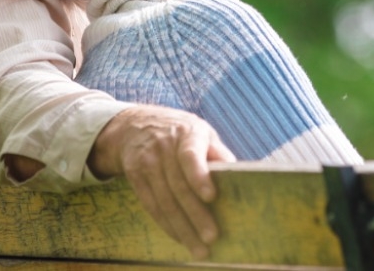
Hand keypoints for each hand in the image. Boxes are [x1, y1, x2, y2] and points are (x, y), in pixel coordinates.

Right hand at [89, 105, 234, 258]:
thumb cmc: (182, 133)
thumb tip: (239, 173)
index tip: (211, 197)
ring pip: (164, 200)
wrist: (136, 125)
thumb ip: (218, 152)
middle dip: (195, 215)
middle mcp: (164, 147)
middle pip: (178, 186)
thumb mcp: (202, 132)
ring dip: (181, 227)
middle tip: (211, 237)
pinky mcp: (135, 176)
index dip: (199, 176)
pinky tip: (179, 237)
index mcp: (187, 133)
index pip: (190, 155)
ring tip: (198, 248)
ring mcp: (147, 162)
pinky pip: (151, 205)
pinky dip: (166, 224)